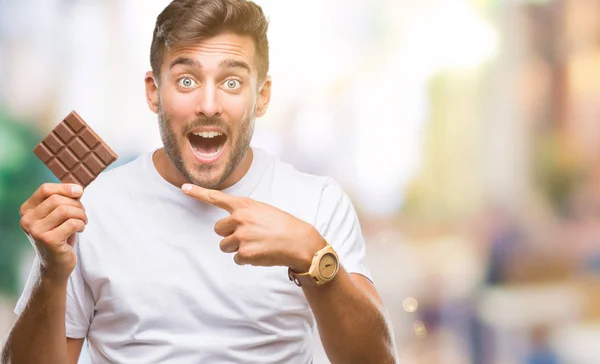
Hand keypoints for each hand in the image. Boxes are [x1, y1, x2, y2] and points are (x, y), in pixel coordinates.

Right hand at [19, 183, 87, 280]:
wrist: (56, 264)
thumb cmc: (59, 236)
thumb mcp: (58, 215)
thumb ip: (63, 200)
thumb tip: (77, 189)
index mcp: (27, 210)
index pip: (45, 189)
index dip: (65, 188)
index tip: (80, 192)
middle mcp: (27, 220)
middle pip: (57, 199)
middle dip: (76, 204)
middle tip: (82, 214)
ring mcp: (36, 231)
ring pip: (65, 210)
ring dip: (81, 214)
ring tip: (83, 222)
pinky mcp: (48, 240)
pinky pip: (72, 223)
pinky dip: (81, 224)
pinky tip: (80, 229)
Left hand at [182, 183, 325, 270]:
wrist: (299, 241)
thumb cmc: (282, 225)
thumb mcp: (262, 210)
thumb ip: (244, 213)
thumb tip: (231, 225)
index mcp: (244, 205)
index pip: (216, 197)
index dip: (198, 192)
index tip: (184, 188)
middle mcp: (240, 218)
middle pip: (218, 230)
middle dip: (229, 235)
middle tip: (249, 236)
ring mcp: (241, 236)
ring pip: (225, 246)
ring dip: (237, 248)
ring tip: (257, 244)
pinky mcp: (245, 253)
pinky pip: (237, 258)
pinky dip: (247, 258)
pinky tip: (261, 253)